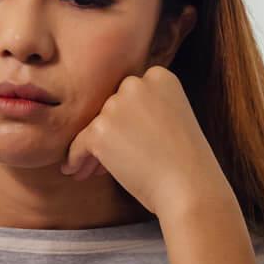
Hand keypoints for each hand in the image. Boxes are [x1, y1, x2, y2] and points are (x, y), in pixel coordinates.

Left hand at [61, 66, 229, 218]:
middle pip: (110, 107)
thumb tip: (109, 115)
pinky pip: (79, 144)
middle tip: (108, 158)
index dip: (126, 118)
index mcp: (160, 77)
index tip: (128, 139)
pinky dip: (76, 158)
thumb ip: (145, 108)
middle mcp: (136, 84)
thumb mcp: (173, 118)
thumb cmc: (185, 161)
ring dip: (93, 149)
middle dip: (108, 132)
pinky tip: (74, 171)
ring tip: (92, 170)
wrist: (189, 187)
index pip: (130, 94)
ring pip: (94, 126)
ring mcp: (116, 106)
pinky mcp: (99, 130)